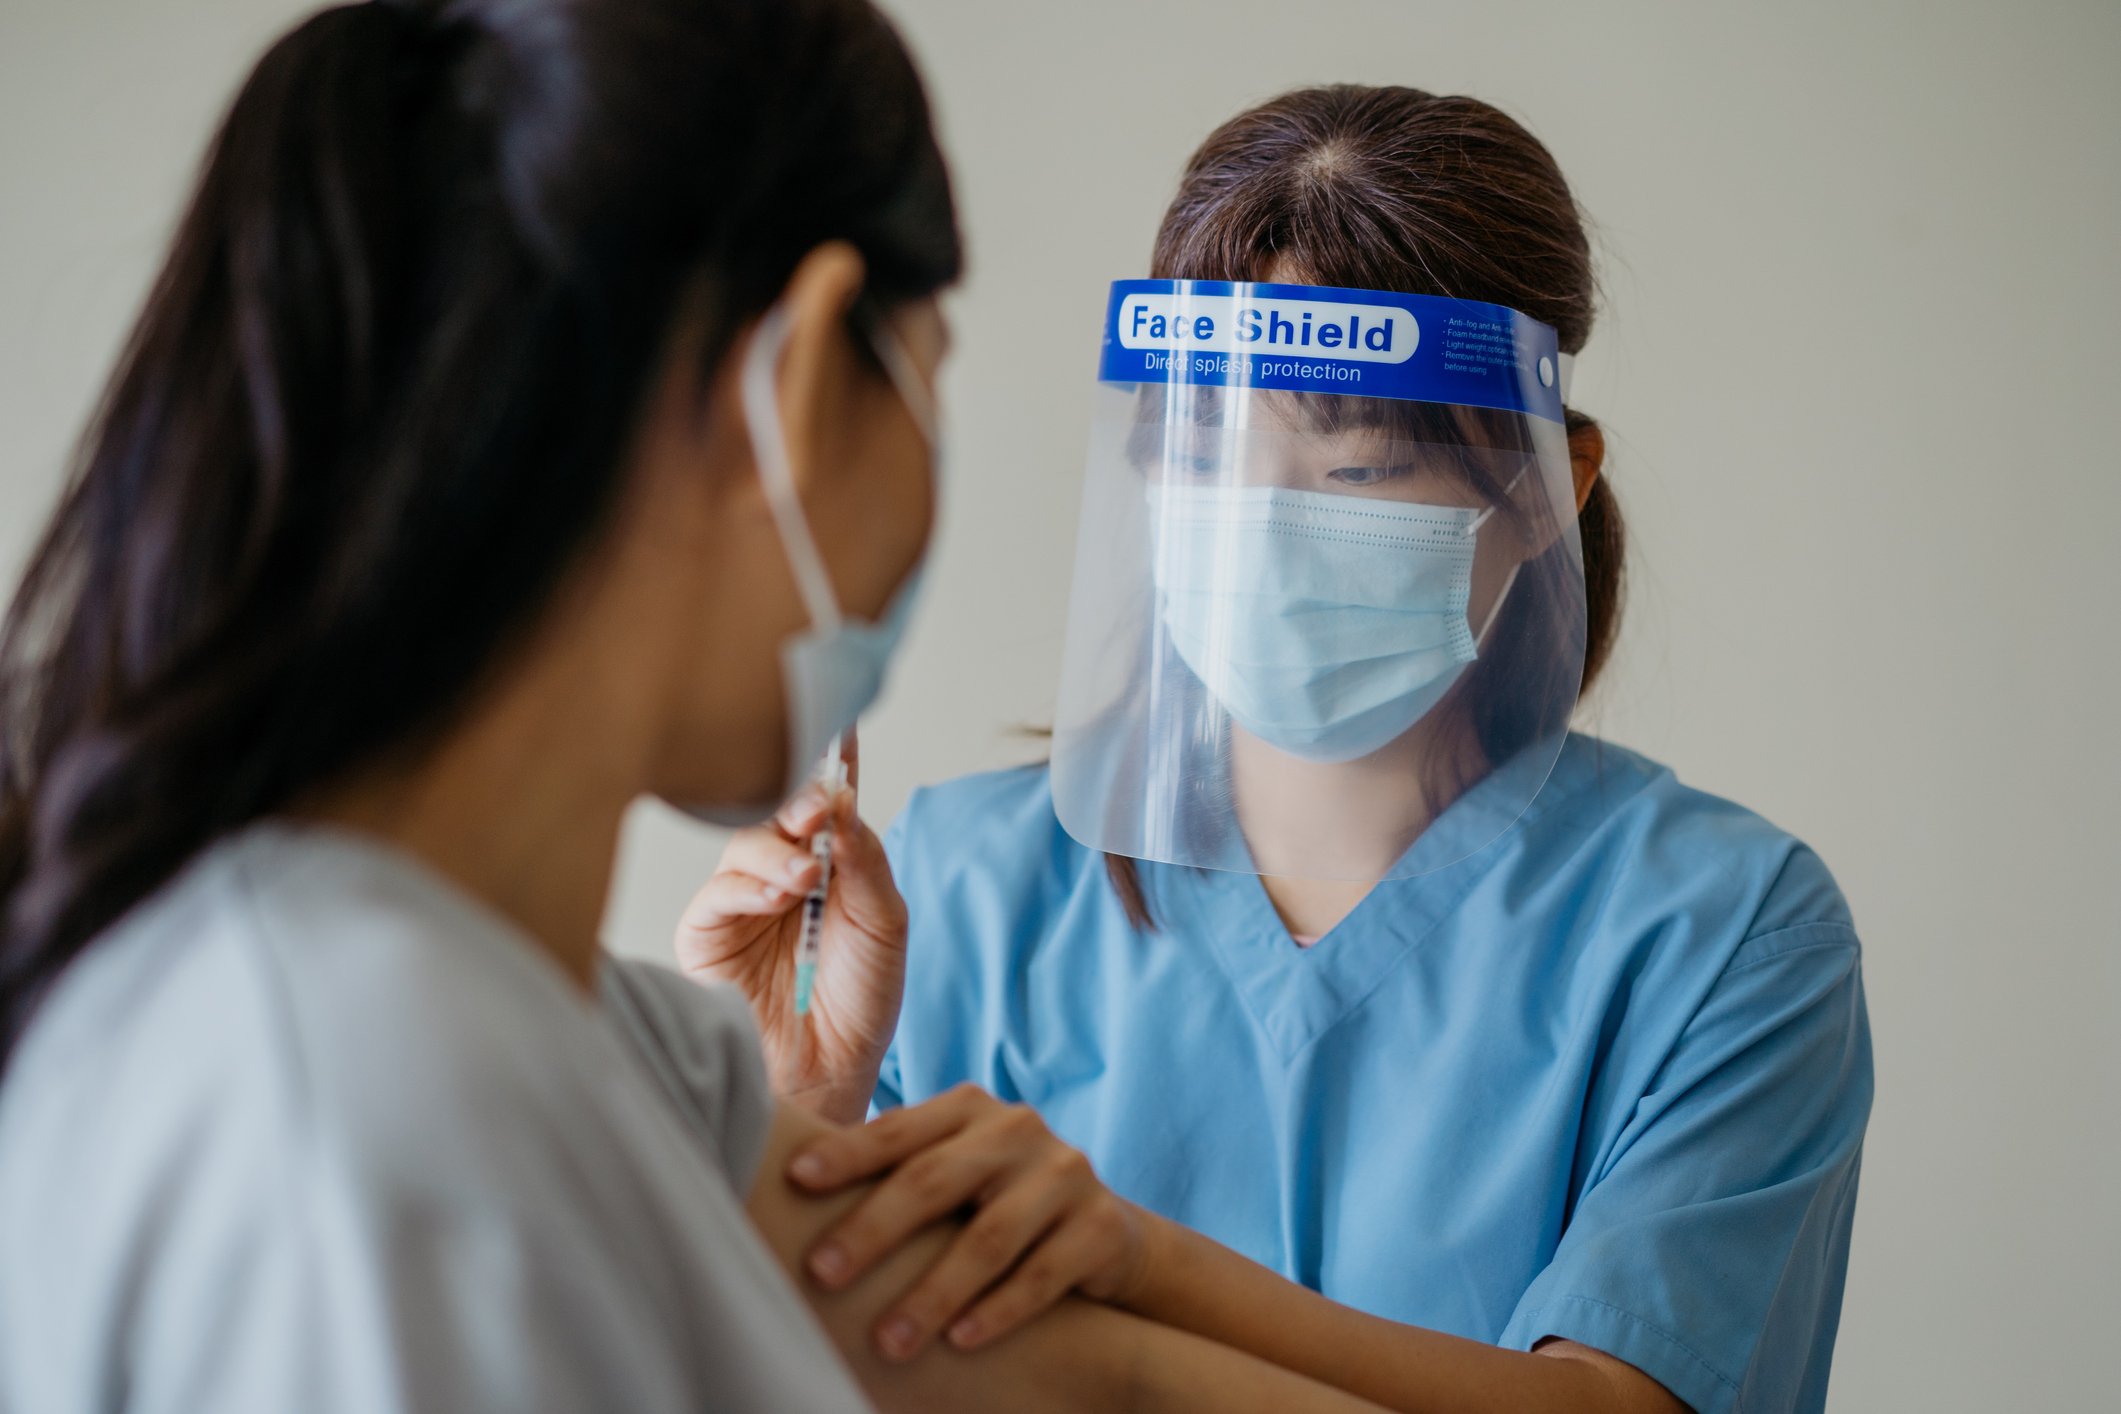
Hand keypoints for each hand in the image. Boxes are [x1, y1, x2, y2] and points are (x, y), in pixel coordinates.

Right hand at [675, 731, 906, 1122]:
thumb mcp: (884, 925)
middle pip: (779, 812)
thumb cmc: (859, 1003)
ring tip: (807, 877)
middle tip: (821, 801)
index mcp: (829, 864)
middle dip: (800, 798)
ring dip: (779, 851)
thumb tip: (841, 803)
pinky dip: (748, 886)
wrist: (829, 1076)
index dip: (833, 759)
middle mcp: (781, 873)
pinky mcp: (707, 934)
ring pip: (746, 845)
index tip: (842, 721)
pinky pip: (718, 893)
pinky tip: (779, 897)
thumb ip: (865, 863)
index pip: (828, 800)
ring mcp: (741, 901)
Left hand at [785, 1083, 1152, 1360]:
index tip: (795, 1181)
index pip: (898, 1131)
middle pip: (934, 1181)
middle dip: (873, 1230)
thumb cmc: (995, 1202)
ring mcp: (1064, 1175)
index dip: (847, 1155)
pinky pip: (1042, 1275)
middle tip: (822, 1273)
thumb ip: (893, 1171)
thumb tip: (781, 1191)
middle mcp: (1017, 1130)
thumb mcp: (953, 1172)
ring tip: (888, 1341)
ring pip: (988, 1239)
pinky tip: (960, 1342)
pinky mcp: (1101, 1226)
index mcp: (969, 1109)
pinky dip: (998, 1311)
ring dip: (933, 1294)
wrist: (1104, 1233)